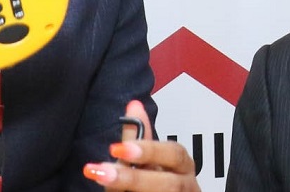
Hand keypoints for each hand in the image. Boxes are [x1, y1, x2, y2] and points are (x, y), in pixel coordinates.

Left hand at [83, 100, 199, 191]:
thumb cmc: (153, 183)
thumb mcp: (144, 160)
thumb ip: (138, 139)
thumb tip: (134, 106)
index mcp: (182, 166)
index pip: (174, 154)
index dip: (148, 150)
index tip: (117, 148)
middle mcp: (186, 185)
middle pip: (169, 183)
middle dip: (134, 178)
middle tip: (104, 172)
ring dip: (131, 190)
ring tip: (104, 182)